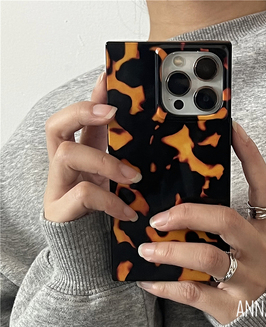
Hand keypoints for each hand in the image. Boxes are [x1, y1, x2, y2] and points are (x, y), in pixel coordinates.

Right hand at [43, 72, 141, 222]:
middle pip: (55, 125)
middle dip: (82, 112)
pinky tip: (129, 211)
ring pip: (68, 154)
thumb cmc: (100, 209)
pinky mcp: (59, 209)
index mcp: (79, 154)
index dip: (91, 97)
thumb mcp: (113, 179)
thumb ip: (123, 158)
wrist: (84, 247)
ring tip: (133, 178)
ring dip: (105, 162)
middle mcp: (64, 165)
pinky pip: (84, 193)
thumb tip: (148, 138)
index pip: (78, 118)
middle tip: (110, 113)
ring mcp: (59, 185)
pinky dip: (111, 200)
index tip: (108, 79)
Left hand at [136, 122, 265, 324]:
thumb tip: (183, 201)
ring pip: (207, 259)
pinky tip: (146, 279)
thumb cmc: (259, 271)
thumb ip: (227, 223)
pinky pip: (194, 295)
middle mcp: (262, 252)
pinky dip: (166, 286)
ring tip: (146, 247)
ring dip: (170, 251)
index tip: (231, 127)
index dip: (250, 155)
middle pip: (226, 221)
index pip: (264, 186)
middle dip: (188, 213)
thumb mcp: (254, 242)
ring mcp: (248, 280)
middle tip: (159, 216)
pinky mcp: (232, 308)